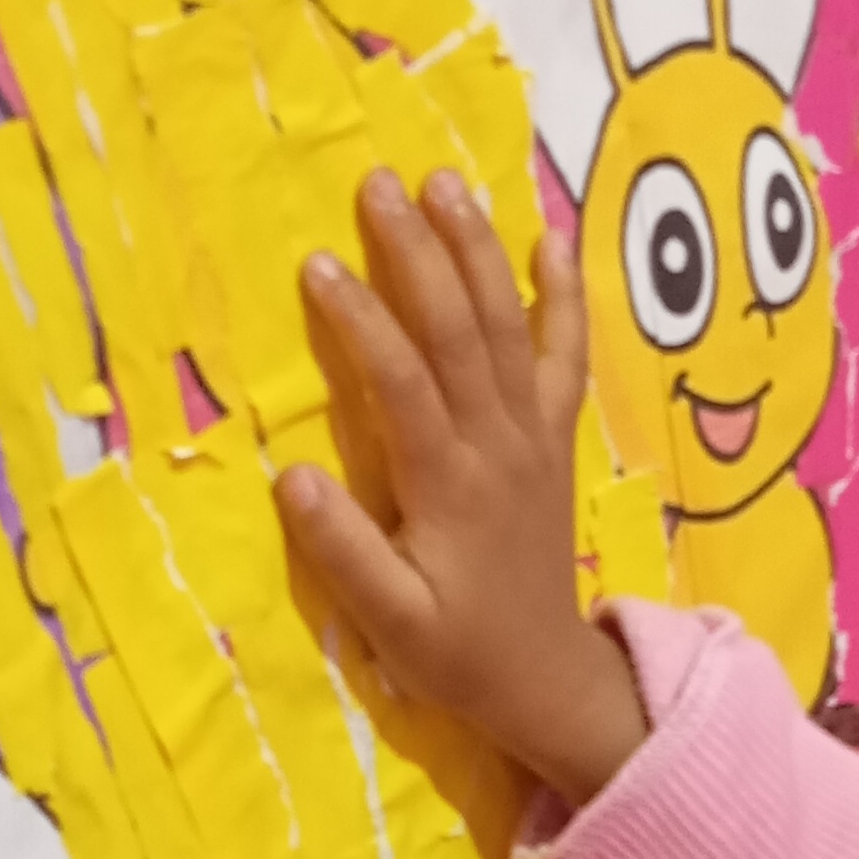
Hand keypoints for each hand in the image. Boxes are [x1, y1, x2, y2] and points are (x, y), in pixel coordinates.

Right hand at [284, 171, 650, 810]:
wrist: (548, 677)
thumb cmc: (458, 652)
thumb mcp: (391, 623)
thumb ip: (344, 552)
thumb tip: (292, 479)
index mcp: (450, 486)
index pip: (402, 384)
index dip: (361, 320)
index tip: (318, 264)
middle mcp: (499, 446)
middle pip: (459, 330)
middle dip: (417, 253)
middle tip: (377, 184)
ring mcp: (535, 435)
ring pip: (509, 326)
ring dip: (477, 250)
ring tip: (444, 181)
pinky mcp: (556, 437)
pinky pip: (566, 353)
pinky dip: (562, 293)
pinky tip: (549, 234)